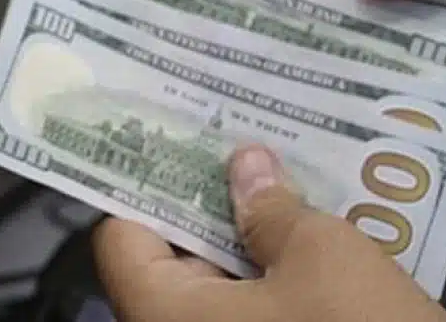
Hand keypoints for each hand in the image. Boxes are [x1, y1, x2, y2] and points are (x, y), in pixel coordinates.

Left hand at [92, 145, 445, 321]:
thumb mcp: (324, 255)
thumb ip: (273, 206)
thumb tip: (248, 167)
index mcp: (164, 315)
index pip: (121, 236)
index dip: (151, 183)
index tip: (177, 140)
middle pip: (172, 261)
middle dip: (214, 205)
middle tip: (247, 153)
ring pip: (221, 290)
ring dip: (254, 243)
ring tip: (291, 186)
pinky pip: (258, 316)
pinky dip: (278, 283)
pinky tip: (318, 245)